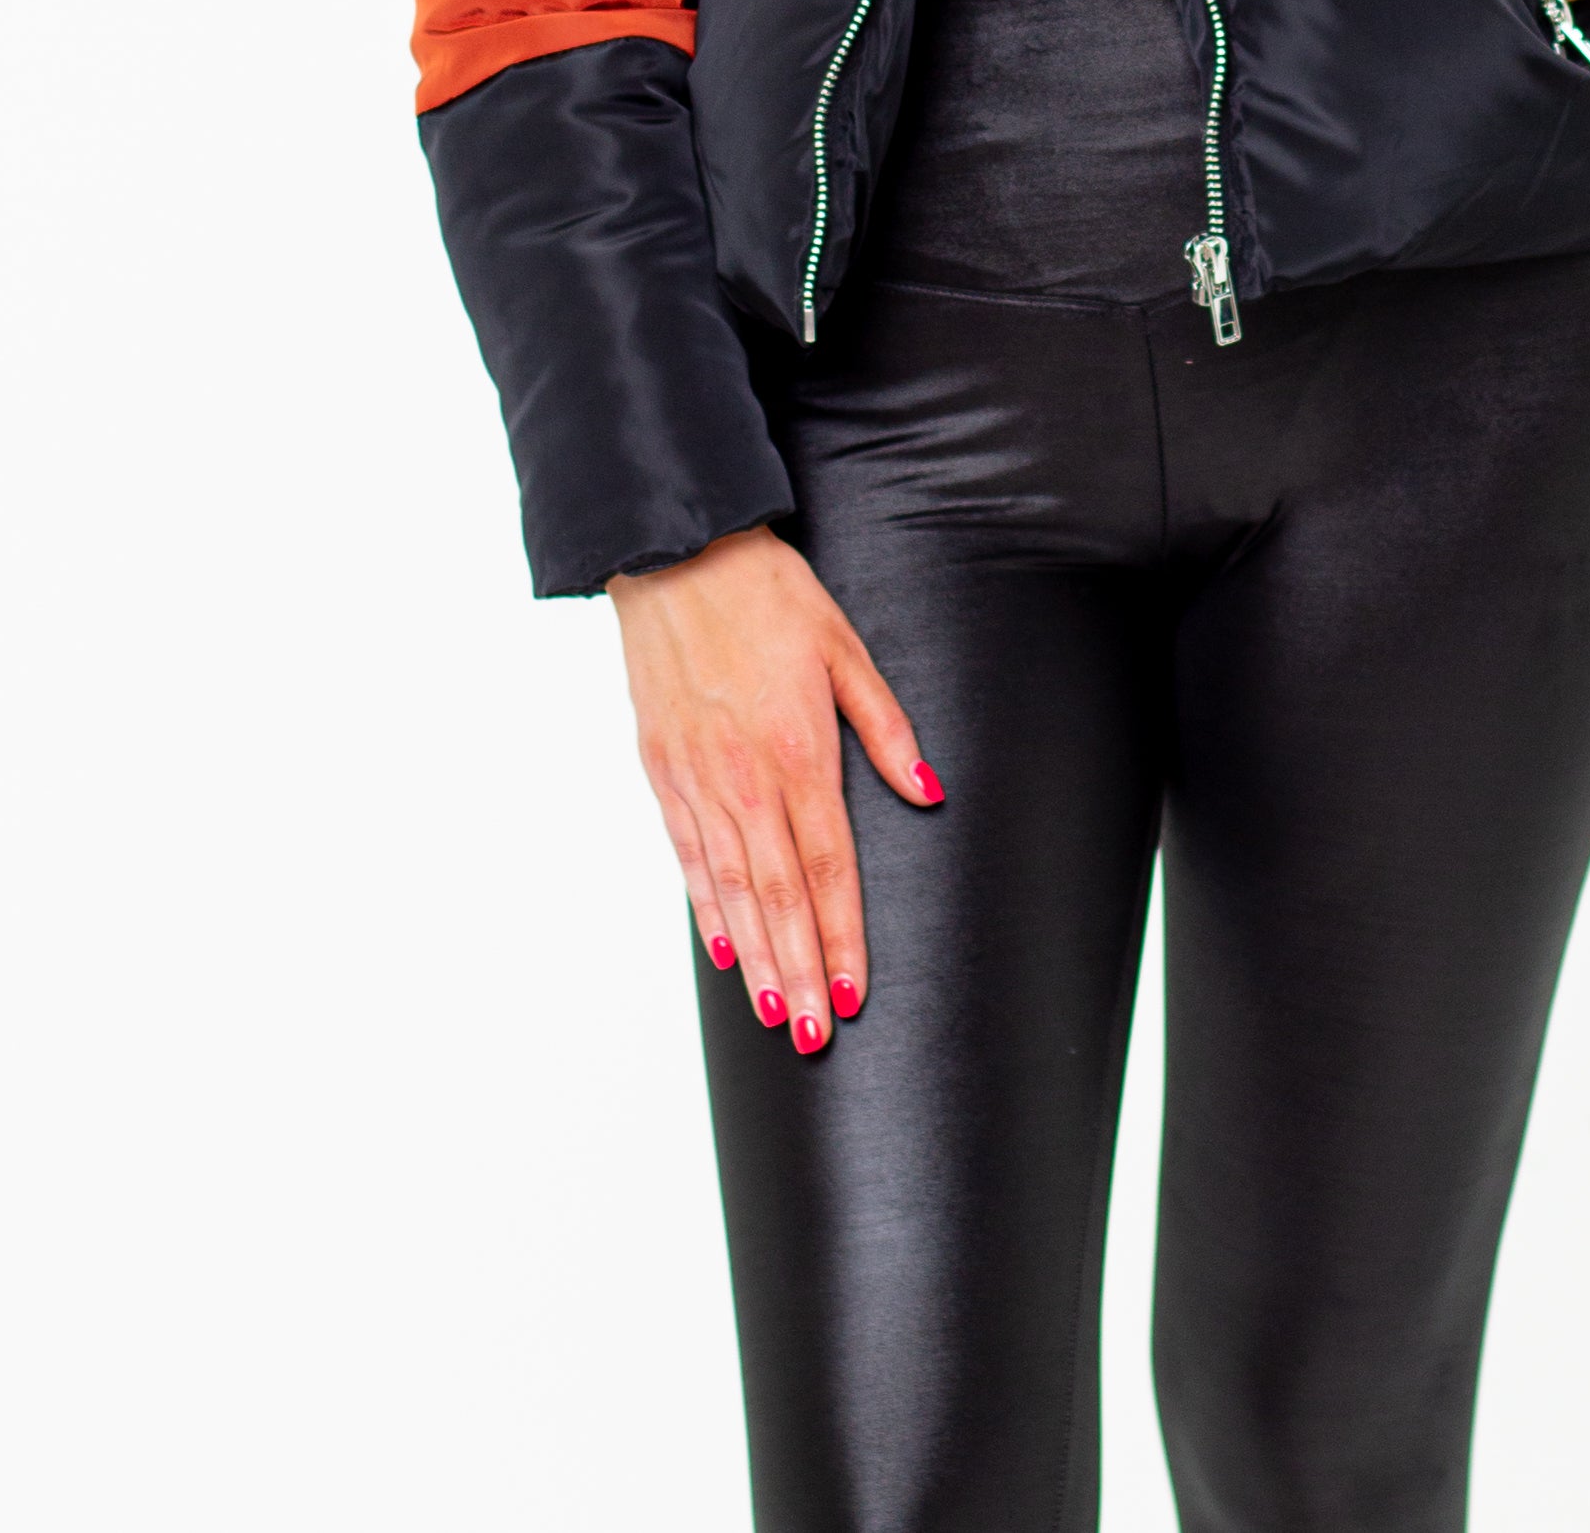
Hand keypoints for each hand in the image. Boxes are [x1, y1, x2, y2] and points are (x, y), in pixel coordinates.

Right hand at [609, 527, 940, 1054]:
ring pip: (731, 889)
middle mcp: (745, 778)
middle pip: (779, 897)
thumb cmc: (768, 594)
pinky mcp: (661, 769)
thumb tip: (929, 790)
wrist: (674, 552)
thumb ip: (886, 726)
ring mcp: (696, 778)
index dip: (844, 937)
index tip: (856, 995)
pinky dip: (706, 906)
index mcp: (799, 750)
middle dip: (802, 973)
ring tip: (776, 1014)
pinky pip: (687, 854)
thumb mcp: (844, 647)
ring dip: (756, 958)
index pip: (828, 868)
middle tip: (816, 1037)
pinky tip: (724, 949)